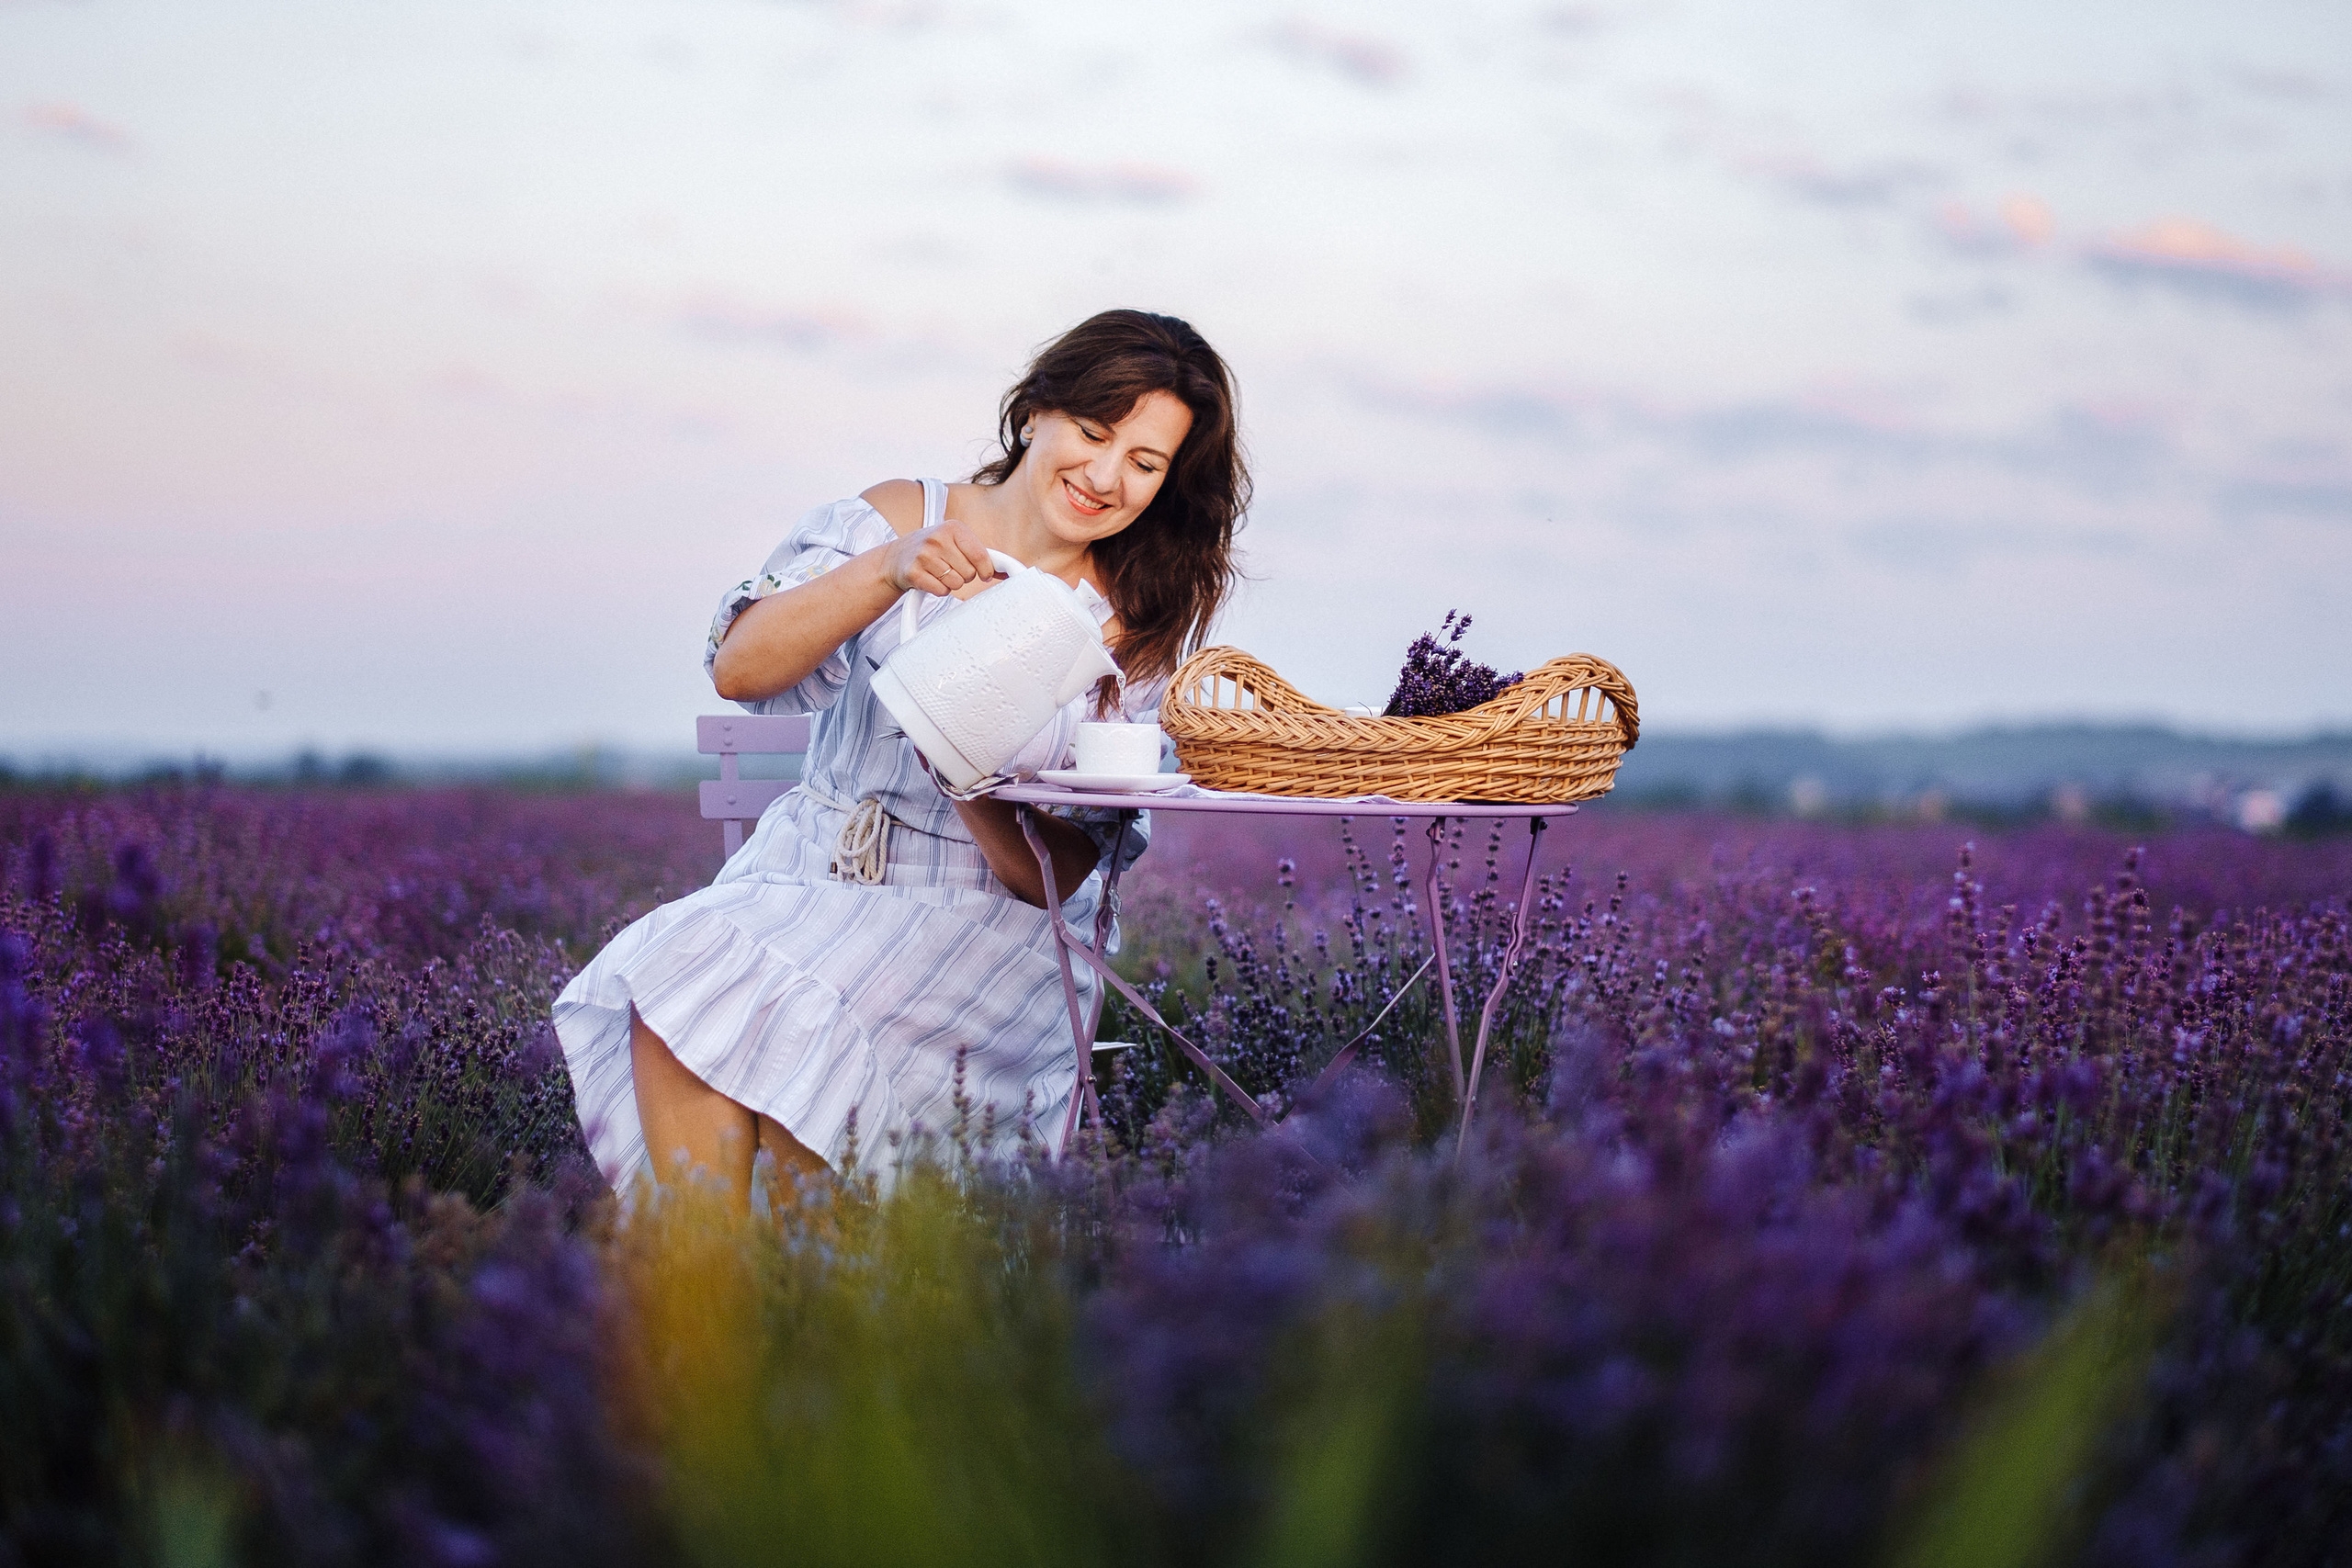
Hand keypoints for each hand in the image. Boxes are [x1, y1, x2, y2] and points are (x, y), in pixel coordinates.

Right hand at [881, 520, 1000, 597]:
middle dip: (965, 576)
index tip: (984, 574)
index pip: (981, 556)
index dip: (986, 570)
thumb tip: (1006, 571)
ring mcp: (924, 555)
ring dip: (951, 584)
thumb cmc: (933, 550)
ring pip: (956, 584)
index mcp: (953, 528)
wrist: (896, 557)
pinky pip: (941, 591)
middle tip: (952, 569)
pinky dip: (939, 590)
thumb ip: (980, 555)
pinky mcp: (914, 572)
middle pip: (969, 573)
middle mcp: (938, 538)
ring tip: (940, 573)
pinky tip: (931, 579)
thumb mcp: (955, 542)